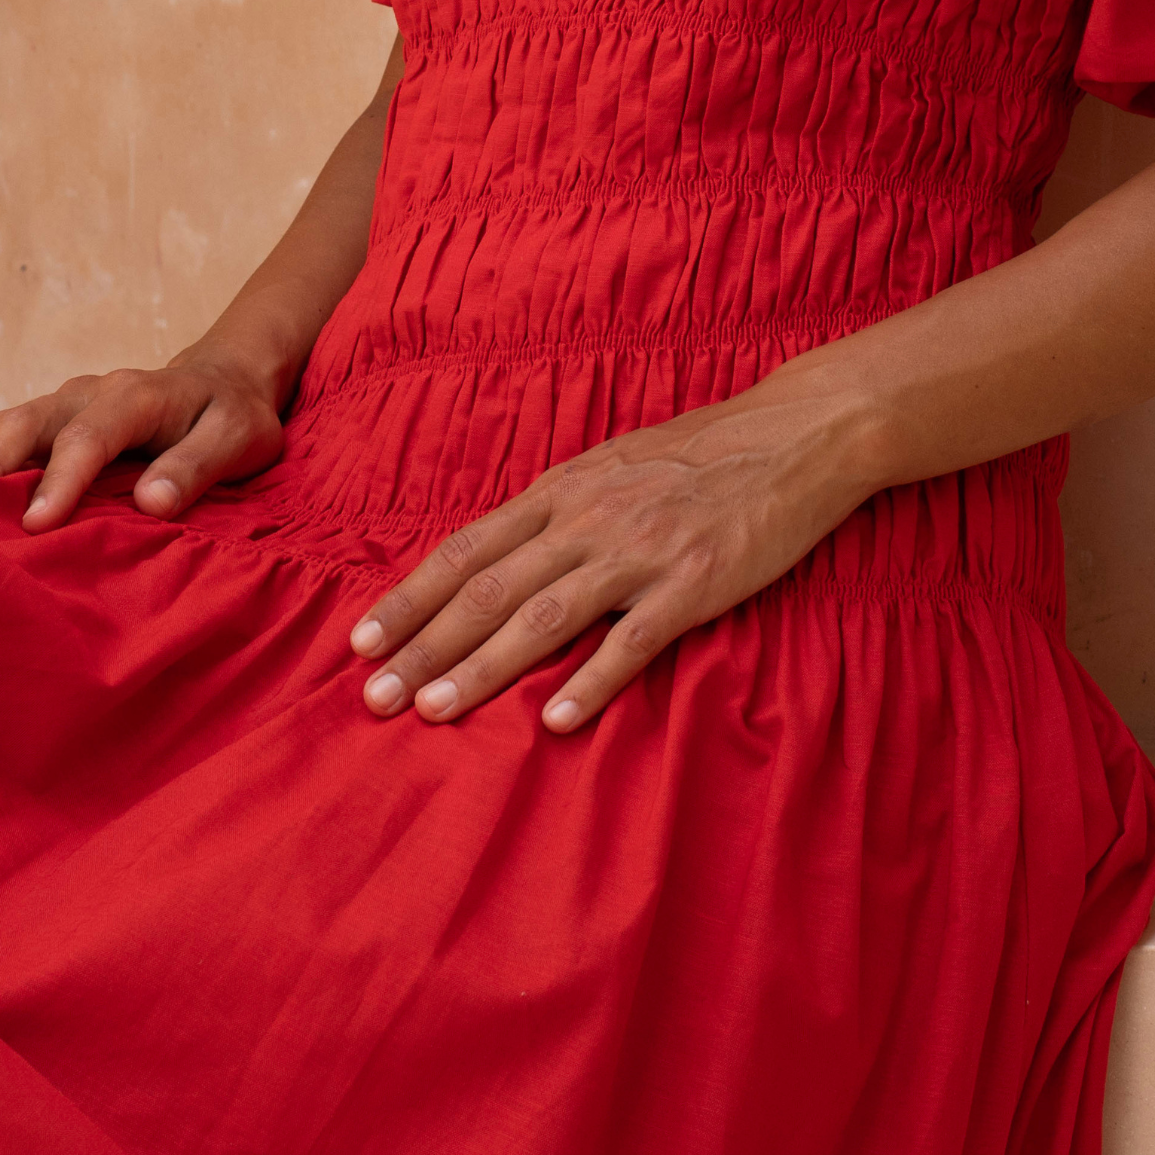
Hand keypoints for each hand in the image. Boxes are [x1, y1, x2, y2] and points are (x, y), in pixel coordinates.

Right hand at [0, 348, 285, 529]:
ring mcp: (59, 406)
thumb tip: (153, 501)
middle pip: (24, 426)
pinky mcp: (44, 422)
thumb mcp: (238, 439)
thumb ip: (198, 466)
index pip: (89, 437)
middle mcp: (85, 394)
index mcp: (135, 396)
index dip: (60, 480)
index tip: (37, 525)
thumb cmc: (231, 417)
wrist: (223, 381)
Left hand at [346, 363, 885, 732]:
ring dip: (482, 669)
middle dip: (423, 646)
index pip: (466, 550)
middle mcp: (588, 518)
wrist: (795, 433)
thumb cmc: (703, 452)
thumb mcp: (613, 465)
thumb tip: (500, 558)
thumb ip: (558, 512)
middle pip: (488, 590)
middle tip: (370, 697)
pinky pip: (633, 639)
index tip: (359, 641)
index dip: (410, 597)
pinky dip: (592, 682)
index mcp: (563, 490)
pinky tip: (556, 721)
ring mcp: (640, 550)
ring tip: (432, 711)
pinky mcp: (694, 581)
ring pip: (543, 617)